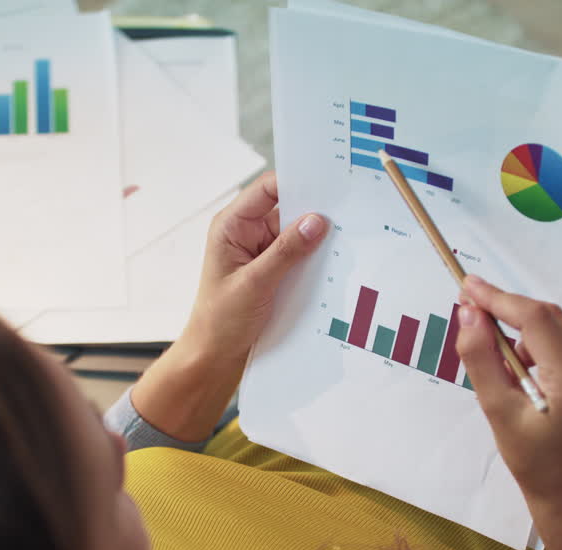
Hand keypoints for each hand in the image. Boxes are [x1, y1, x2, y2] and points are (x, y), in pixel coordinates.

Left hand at [184, 171, 327, 361]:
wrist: (216, 354)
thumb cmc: (221, 319)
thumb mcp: (255, 283)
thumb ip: (286, 251)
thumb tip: (317, 221)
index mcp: (231, 225)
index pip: (267, 189)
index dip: (296, 183)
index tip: (327, 186)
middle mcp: (247, 232)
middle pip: (287, 208)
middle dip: (313, 211)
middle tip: (345, 213)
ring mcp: (262, 250)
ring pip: (297, 232)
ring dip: (316, 238)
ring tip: (345, 237)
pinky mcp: (274, 268)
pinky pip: (300, 253)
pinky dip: (314, 257)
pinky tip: (333, 261)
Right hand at [457, 274, 561, 549]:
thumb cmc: (532, 458)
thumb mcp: (496, 411)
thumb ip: (480, 357)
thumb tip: (469, 310)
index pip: (536, 320)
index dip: (500, 298)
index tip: (470, 285)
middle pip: (550, 318)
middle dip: (511, 316)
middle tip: (478, 321)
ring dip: (532, 336)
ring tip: (517, 374)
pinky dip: (553, 348)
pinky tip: (544, 378)